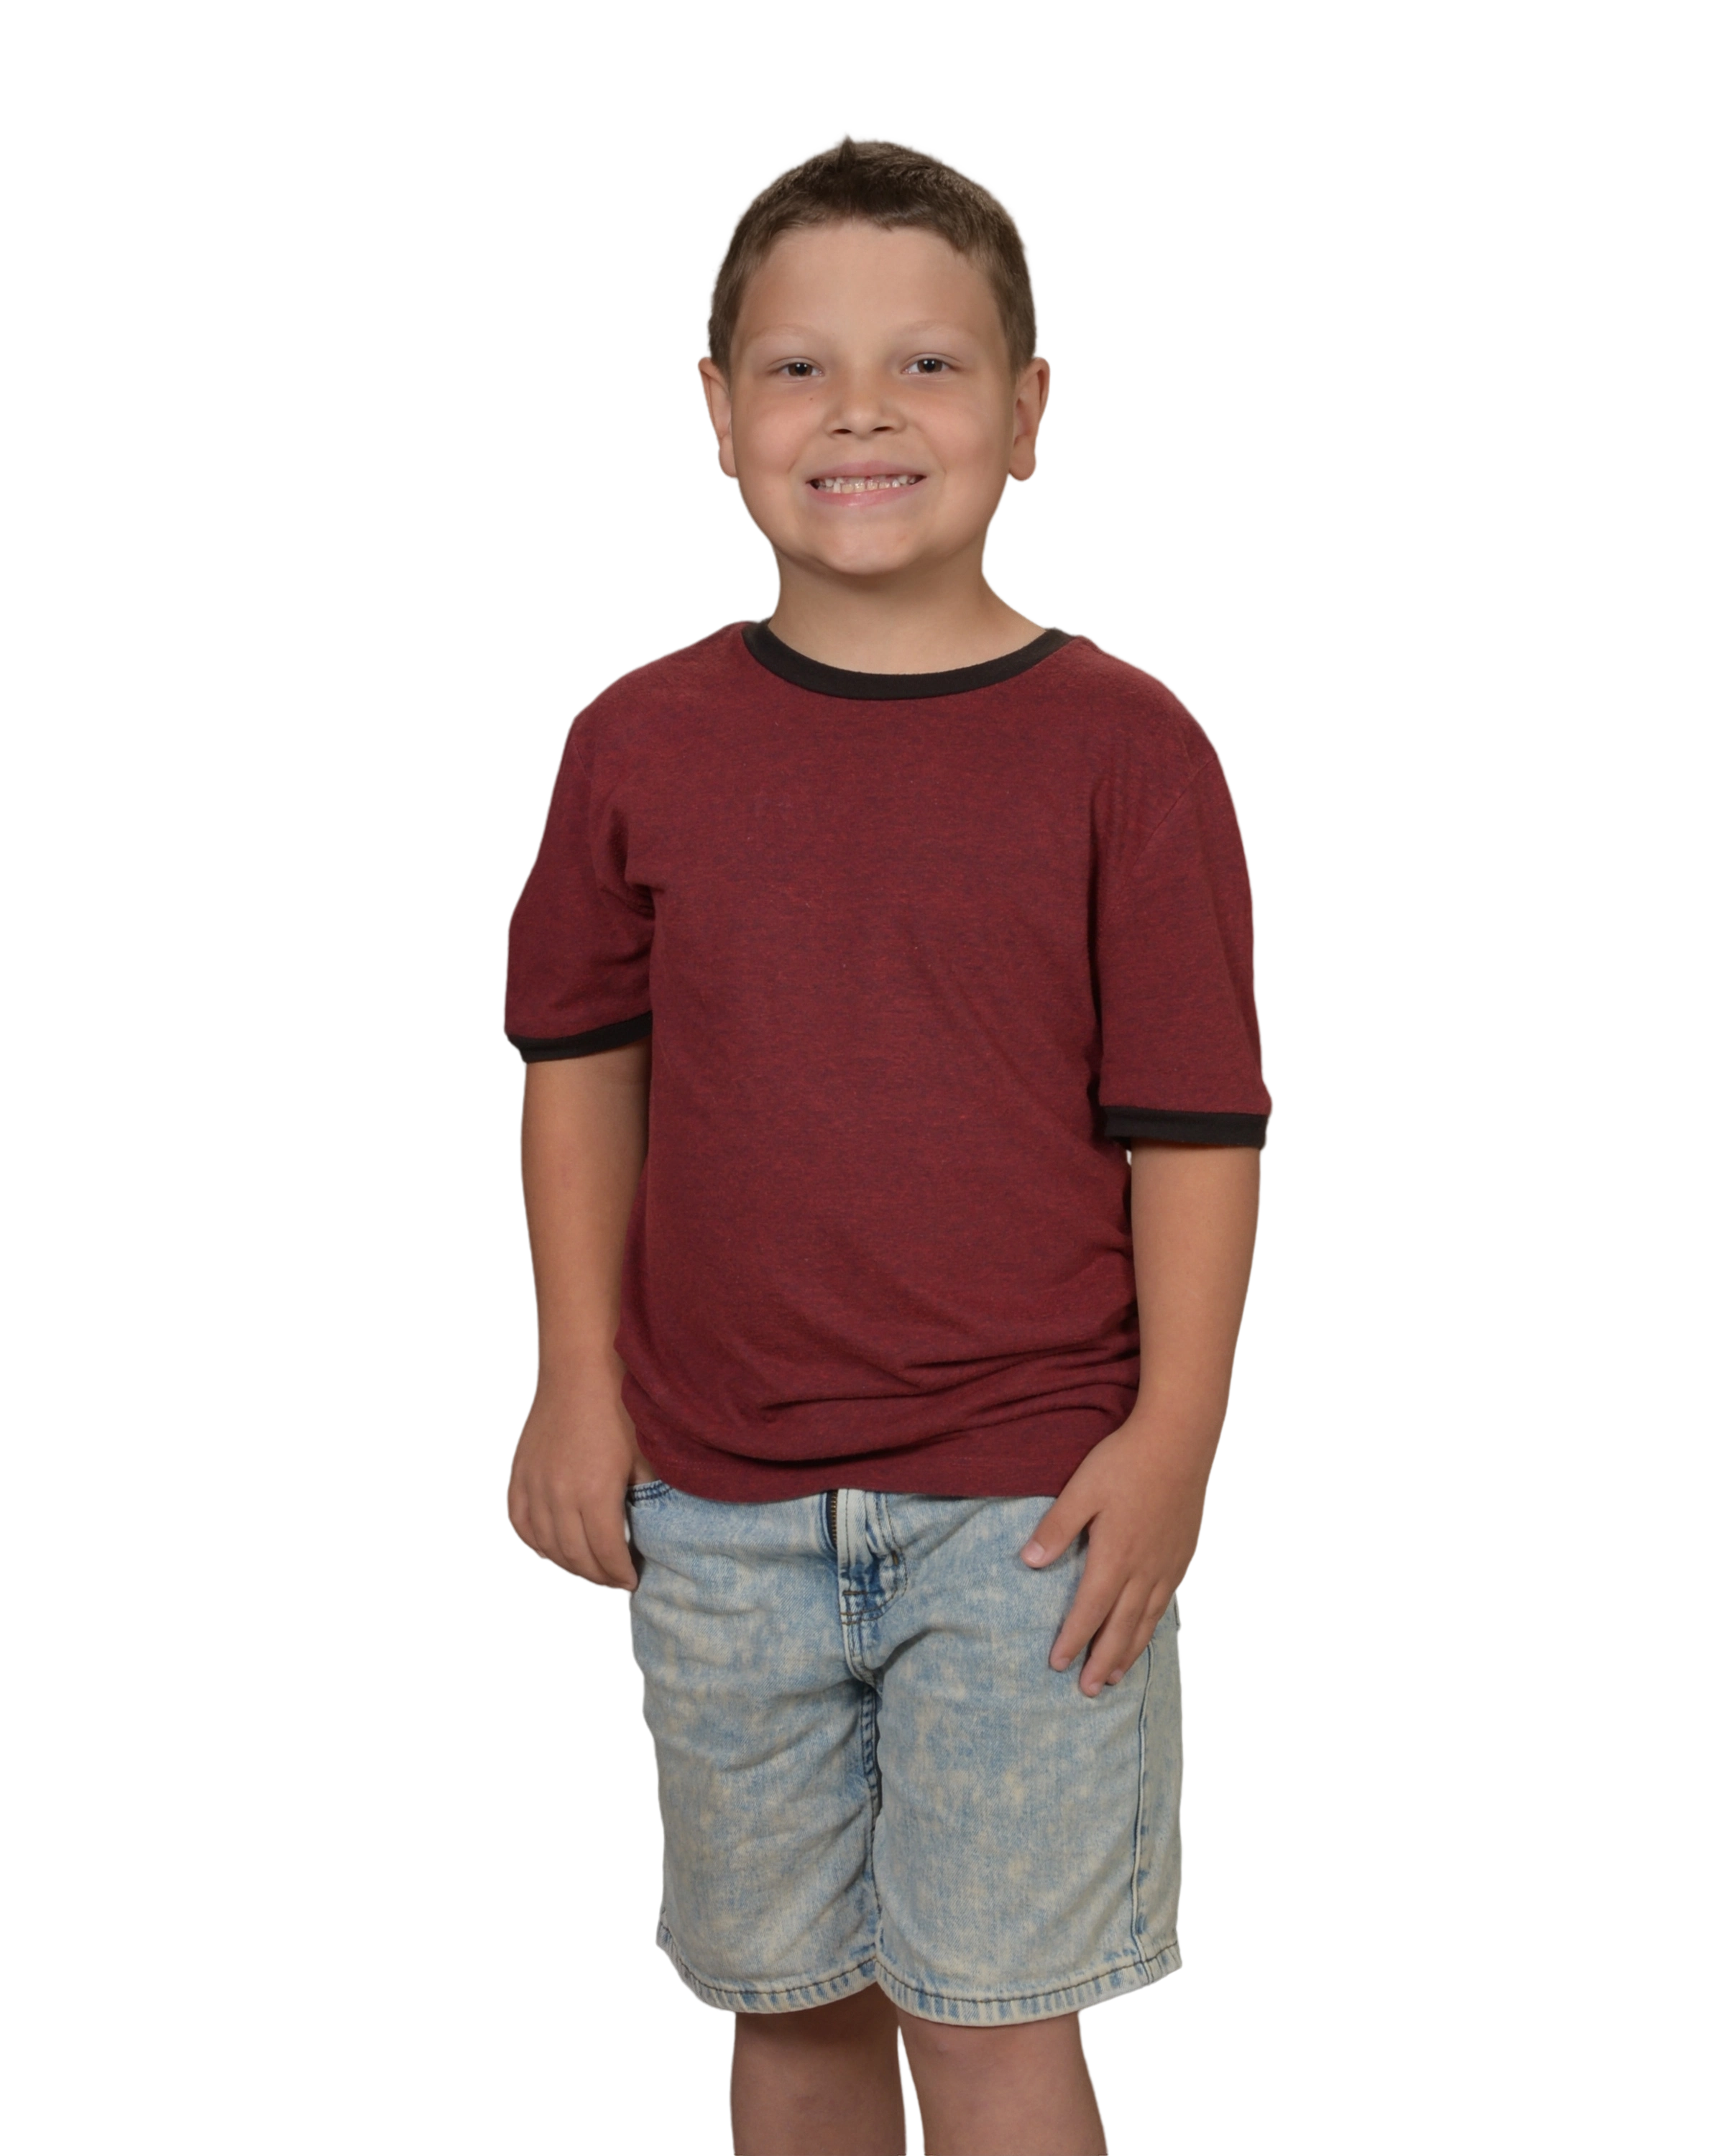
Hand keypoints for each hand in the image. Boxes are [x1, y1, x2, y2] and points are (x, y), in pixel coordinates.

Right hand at [505, 1379, 653, 1593]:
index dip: (620, 1574)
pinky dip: (534, 1542)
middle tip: (613, 1581)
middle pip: (576, 1556)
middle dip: (597, 1576)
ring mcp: (535, 1486)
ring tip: (588, 1569)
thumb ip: (648, 1496)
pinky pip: (521, 1523)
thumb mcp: (644, 1454)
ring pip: (546, 1545)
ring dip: (568, 1565)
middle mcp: (560, 1495)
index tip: (631, 1582)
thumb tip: (656, 1529)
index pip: (607, 1553)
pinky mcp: (519, 1474)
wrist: (579, 1370)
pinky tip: (551, 1550)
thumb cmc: (618, 1406)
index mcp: (596, 1492)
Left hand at [1019, 1412, 1217, 1695]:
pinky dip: (1154, 1624)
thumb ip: (1056, 1528)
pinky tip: (1146, 1630)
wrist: (1180, 1439)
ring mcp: (1168, 1563)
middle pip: (1121, 1627)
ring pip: (1147, 1619)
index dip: (1073, 1640)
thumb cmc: (1126, 1460)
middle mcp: (1144, 1568)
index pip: (1090, 1610)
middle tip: (1087, 1690)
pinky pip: (1167, 1601)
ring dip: (1129, 1651)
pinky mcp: (1183, 1553)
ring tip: (1114, 1675)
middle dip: (1102, 1661)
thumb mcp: (1081, 1489)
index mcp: (1115, 1555)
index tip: (1058, 1665)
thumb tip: (1028, 1562)